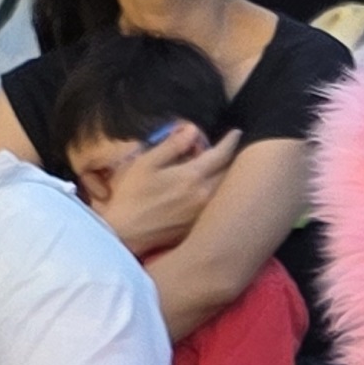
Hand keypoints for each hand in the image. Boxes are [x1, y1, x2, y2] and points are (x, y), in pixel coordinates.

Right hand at [85, 122, 239, 255]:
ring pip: (225, 190)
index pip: (220, 155)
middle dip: (230, 159)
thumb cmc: (132, 195)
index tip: (236, 133)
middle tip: (224, 151)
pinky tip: (205, 189)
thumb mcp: (146, 163)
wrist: (126, 234)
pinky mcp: (200, 226)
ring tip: (215, 168)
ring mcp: (205, 213)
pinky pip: (217, 205)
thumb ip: (172, 145)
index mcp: (192, 177)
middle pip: (230, 173)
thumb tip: (192, 130)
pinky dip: (218, 193)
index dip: (230, 141)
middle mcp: (205, 195)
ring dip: (226, 176)